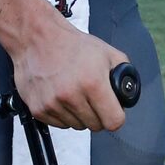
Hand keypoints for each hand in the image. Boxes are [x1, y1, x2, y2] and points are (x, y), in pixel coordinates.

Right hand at [12, 19, 131, 131]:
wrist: (37, 38)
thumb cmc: (71, 45)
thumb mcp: (107, 53)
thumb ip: (124, 74)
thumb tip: (128, 93)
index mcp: (92, 83)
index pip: (114, 122)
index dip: (116, 116)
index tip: (112, 111)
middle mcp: (72, 96)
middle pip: (95, 126)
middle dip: (97, 114)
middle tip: (91, 97)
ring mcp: (53, 104)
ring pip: (77, 126)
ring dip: (79, 114)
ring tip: (74, 93)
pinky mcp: (39, 109)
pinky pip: (59, 124)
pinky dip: (63, 114)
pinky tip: (61, 96)